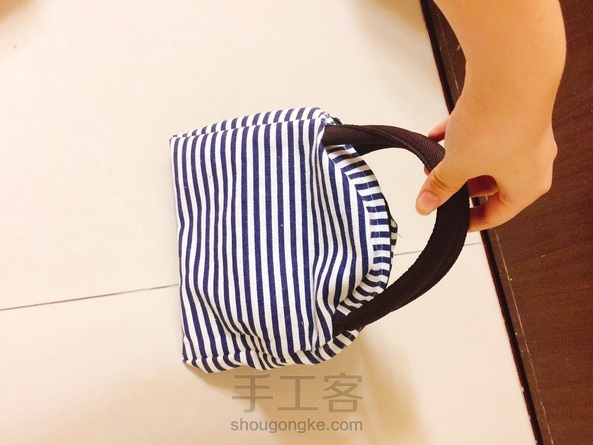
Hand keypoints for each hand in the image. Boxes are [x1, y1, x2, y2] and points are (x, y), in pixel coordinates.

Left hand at [415, 94, 557, 231]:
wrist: (511, 71)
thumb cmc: (497, 125)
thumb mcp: (459, 164)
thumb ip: (441, 186)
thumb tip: (425, 206)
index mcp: (527, 185)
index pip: (498, 214)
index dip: (471, 220)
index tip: (453, 221)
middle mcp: (532, 162)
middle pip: (491, 184)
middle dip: (459, 184)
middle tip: (434, 185)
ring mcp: (524, 133)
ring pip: (487, 155)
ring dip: (458, 159)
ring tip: (431, 159)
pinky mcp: (514, 110)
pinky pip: (486, 130)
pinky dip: (462, 134)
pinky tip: (436, 133)